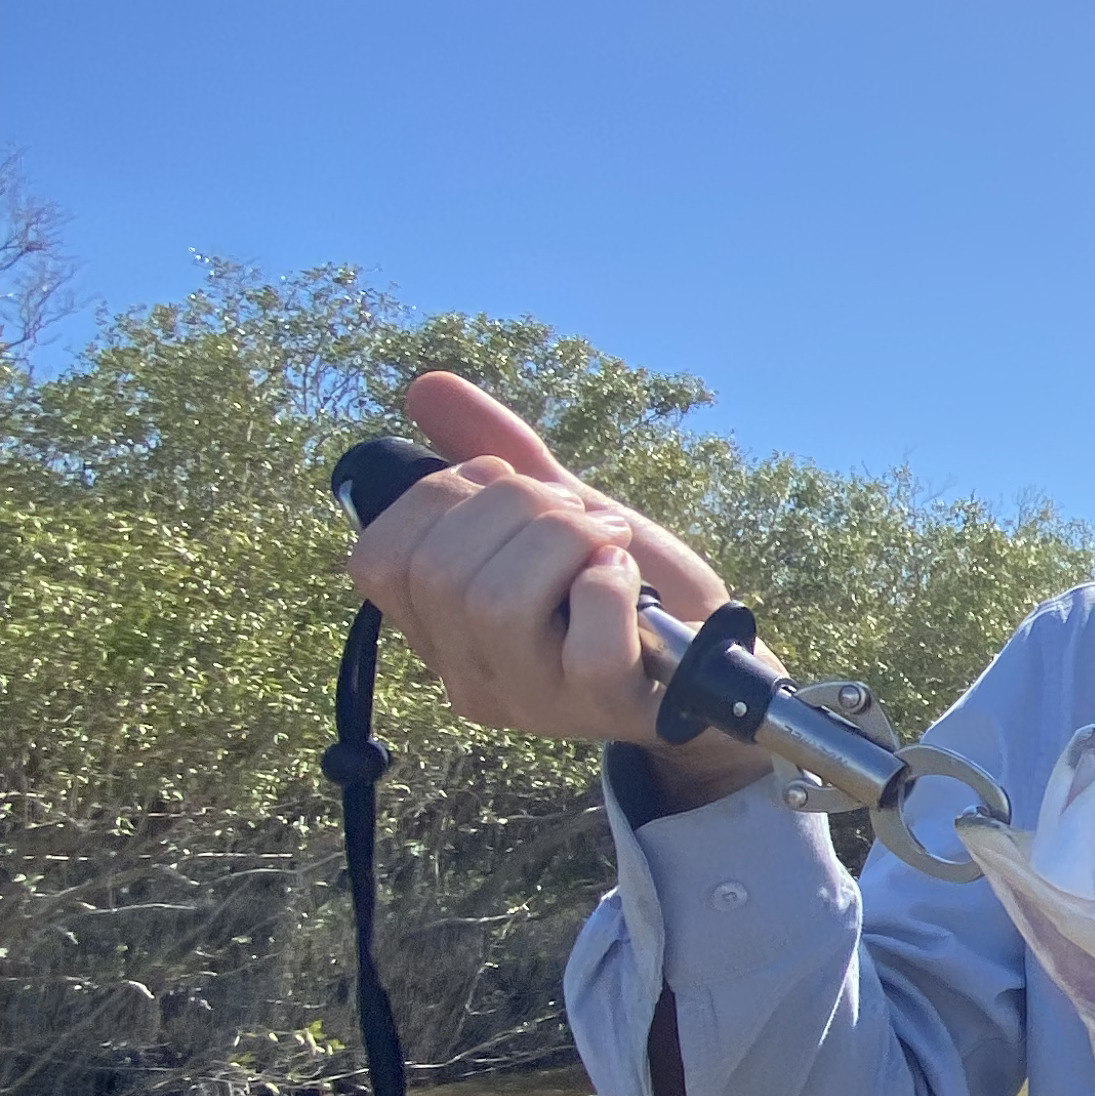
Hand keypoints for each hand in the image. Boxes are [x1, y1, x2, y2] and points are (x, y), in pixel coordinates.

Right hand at [346, 372, 770, 799]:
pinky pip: (587, 645)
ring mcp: (533, 701)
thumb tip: (425, 386)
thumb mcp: (560, 513)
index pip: (379, 560)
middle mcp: (470, 676)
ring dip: (566, 539)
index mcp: (440, 631)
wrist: (716, 658)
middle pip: (440, 569)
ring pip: (497, 601)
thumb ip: (495, 453)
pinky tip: (628, 579)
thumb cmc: (630, 588)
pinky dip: (611, 585)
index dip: (439, 498)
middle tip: (577, 517)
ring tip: (608, 544)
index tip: (507, 489)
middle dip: (517, 506)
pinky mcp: (605, 709)